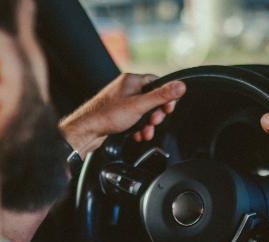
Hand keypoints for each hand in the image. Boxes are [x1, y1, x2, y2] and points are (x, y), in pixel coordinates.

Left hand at [59, 73, 185, 154]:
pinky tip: (136, 134)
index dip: (165, 97)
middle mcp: (127, 88)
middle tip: (154, 122)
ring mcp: (122, 101)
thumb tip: (181, 85)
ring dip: (147, 124)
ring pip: (143, 112)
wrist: (87, 131)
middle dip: (155, 115)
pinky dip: (138, 128)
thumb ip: (161, 96)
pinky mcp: (118, 114)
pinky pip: (135, 119)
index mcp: (132, 80)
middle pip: (152, 99)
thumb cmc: (107, 115)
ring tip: (144, 132)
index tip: (168, 108)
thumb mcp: (140, 105)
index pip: (157, 83)